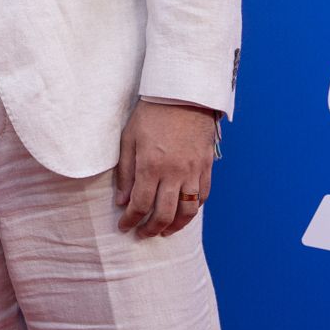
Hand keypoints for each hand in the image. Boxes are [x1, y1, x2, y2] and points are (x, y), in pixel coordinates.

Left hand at [115, 102, 218, 237]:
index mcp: (151, 165)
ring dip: (175, 226)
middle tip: (142, 234)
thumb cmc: (151, 114)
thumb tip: (122, 201)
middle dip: (151, 229)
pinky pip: (203, 197)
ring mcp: (194, 171)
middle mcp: (174, 173)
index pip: (140, 204)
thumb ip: (126, 172)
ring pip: (187, 211)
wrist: (183, 94)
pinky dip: (194, 210)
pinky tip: (184, 213)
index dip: (131, 220)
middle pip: (164, 214)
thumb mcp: (129, 138)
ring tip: (164, 232)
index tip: (124, 226)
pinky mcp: (207, 167)